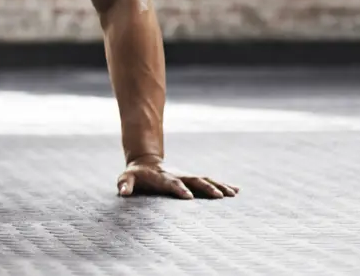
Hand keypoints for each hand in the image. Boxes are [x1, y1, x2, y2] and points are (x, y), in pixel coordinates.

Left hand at [116, 156, 238, 199]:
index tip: (189, 197)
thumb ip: (125, 184)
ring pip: (206, 179)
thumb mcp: (127, 178)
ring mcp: (187, 176)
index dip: (180, 189)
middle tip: (219, 196)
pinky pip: (210, 181)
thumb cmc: (136, 175)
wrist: (146, 162)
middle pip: (194, 180)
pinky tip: (237, 190)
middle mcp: (179, 175)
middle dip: (206, 187)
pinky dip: (223, 185)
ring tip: (233, 194)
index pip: (172, 183)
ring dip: (219, 186)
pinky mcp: (193, 179)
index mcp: (163, 177)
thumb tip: (123, 192)